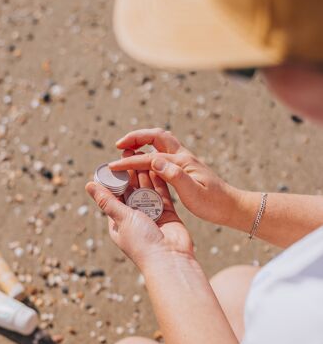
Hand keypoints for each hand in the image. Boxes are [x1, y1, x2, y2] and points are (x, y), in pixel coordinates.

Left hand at [86, 158, 193, 269]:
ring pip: (146, 189)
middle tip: (127, 152)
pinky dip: (159, 181)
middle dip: (129, 172)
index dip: (113, 179)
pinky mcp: (167, 212)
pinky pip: (162, 193)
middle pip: (131, 190)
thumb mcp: (121, 219)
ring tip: (141, 154)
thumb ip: (108, 200)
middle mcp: (134, 217)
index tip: (112, 161)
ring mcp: (151, 214)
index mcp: (118, 222)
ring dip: (144, 173)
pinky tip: (156, 165)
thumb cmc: (142, 243)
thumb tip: (88, 185)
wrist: (171, 259)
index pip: (113, 195)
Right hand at [109, 128, 240, 225]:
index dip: (130, 162)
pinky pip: (163, 153)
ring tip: (127, 149)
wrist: (231, 206)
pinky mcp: (184, 168)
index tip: (113, 167)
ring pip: (160, 142)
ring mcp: (184, 161)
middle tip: (119, 144)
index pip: (150, 157)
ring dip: (142, 141)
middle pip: (156, 136)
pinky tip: (144, 161)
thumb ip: (174, 176)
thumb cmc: (213, 203)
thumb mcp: (194, 193)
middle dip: (136, 137)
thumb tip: (154, 160)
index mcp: (182, 162)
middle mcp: (183, 157)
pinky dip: (150, 151)